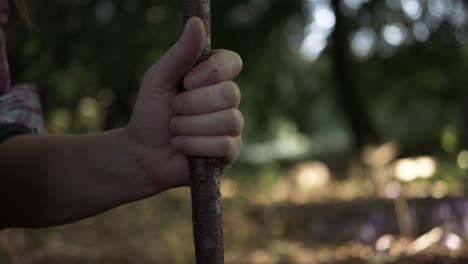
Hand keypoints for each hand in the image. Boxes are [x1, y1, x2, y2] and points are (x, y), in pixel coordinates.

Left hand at [125, 17, 242, 191]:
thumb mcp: (159, 79)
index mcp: (213, 77)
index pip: (233, 63)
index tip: (186, 81)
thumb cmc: (151, 113)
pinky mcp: (231, 150)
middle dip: (193, 104)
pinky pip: (224, 144)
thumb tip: (196, 22)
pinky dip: (194, 145)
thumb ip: (179, 53)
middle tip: (174, 110)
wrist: (143, 153)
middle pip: (231, 93)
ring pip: (229, 120)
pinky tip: (181, 146)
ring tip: (175, 130)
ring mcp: (232, 126)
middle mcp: (227, 99)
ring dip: (191, 126)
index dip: (211, 73)